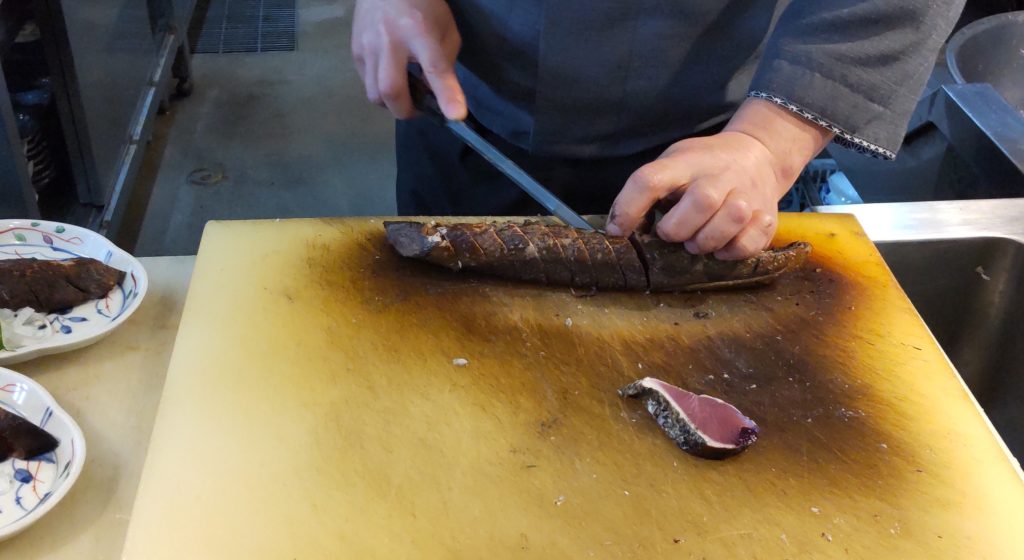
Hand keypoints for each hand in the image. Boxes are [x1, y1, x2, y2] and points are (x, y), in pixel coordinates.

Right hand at [351, 0, 466, 119]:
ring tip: (404, 93)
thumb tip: (435, 94)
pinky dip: (380, 89)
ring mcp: (368, 46)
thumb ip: (444, 63)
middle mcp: (390, 40)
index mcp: (420, 32)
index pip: (435, 68)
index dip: (446, 95)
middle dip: (406, 110)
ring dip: (391, 103)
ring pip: (374, 93)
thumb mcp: (446, 29)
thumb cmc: (424, 6)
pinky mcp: (355, 50)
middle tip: (419, 107)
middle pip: (392, 91)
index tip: (456, 116)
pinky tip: (390, 75)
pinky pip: (366, 82)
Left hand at [606, 99, 833, 259]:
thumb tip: (619, 228)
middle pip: (701, 201)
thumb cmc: (702, 166)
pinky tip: (722, 246)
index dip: (628, 208)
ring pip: (730, 220)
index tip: (616, 231)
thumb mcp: (674, 163)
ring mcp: (747, 194)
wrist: (758, 155)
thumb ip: (649, 189)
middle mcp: (719, 175)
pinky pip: (748, 242)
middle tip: (672, 234)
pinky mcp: (766, 217)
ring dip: (706, 241)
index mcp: (686, 162)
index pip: (651, 179)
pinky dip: (731, 251)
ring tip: (697, 242)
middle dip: (678, 228)